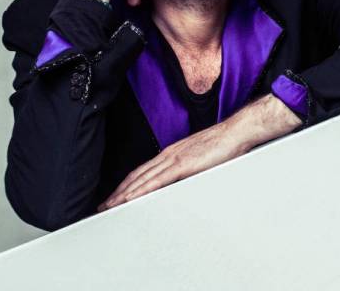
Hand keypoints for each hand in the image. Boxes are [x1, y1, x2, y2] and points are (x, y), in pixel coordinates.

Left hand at [97, 121, 246, 209]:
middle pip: (136, 176)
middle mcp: (168, 154)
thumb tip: (180, 184)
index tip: (116, 196)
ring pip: (142, 179)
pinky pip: (157, 180)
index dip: (126, 185)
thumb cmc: (223, 145)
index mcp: (171, 153)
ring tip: (111, 206)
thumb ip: (187, 171)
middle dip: (118, 192)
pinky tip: (132, 198)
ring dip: (124, 194)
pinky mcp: (182, 164)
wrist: (235, 132)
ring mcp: (174, 158)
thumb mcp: (200, 159)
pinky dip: (141, 190)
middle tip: (104, 206)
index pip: (142, 171)